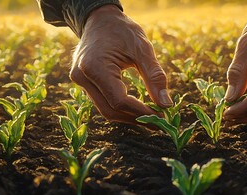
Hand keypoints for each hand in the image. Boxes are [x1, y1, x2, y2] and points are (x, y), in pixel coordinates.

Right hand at [70, 5, 171, 124]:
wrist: (100, 18)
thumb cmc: (122, 30)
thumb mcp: (143, 49)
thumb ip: (155, 77)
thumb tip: (166, 105)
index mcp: (94, 67)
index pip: (119, 101)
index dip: (141, 112)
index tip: (161, 116)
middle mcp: (82, 77)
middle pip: (110, 110)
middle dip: (135, 118)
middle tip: (158, 123)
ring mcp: (80, 81)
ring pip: (105, 110)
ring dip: (128, 116)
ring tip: (150, 117)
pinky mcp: (83, 82)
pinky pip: (102, 102)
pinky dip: (120, 108)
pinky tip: (137, 109)